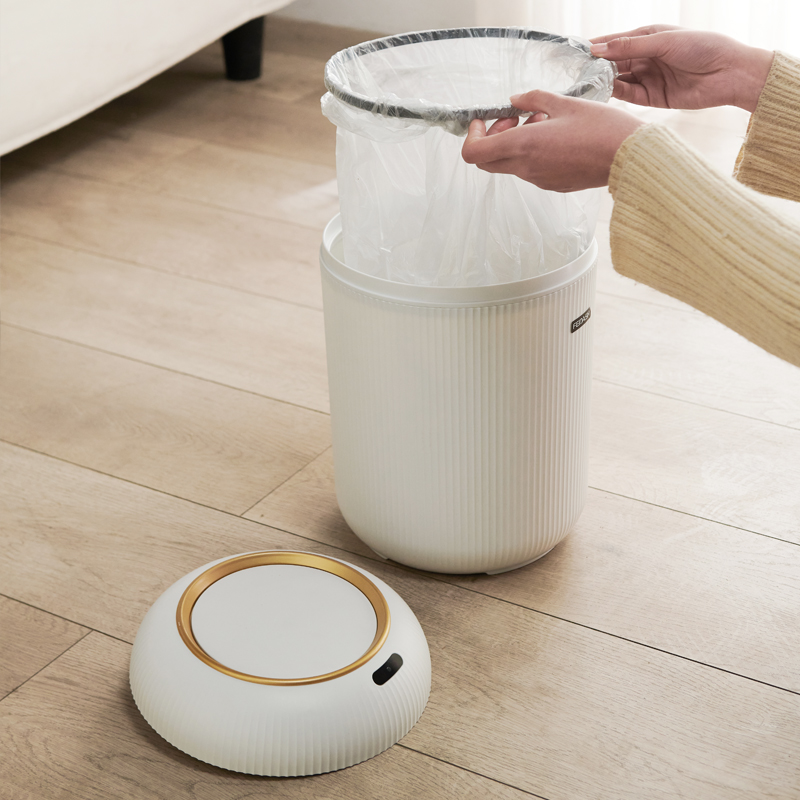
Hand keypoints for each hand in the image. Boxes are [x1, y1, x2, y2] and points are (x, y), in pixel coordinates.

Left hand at [461, 91, 643, 191]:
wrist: (629, 158)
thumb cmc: (601, 129)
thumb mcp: (564, 103)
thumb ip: (533, 100)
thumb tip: (514, 101)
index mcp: (524, 145)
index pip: (474, 153)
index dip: (472, 136)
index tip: (484, 120)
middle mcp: (526, 168)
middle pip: (487, 161)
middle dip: (491, 138)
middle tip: (512, 118)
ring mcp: (538, 180)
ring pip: (509, 164)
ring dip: (514, 143)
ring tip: (542, 121)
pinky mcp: (551, 185)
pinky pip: (529, 170)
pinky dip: (530, 153)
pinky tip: (553, 137)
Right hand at [590, 25, 773, 111]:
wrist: (729, 74)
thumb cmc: (702, 47)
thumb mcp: (664, 42)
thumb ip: (630, 48)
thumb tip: (597, 49)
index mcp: (648, 38)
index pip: (614, 42)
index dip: (595, 46)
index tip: (574, 52)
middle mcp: (645, 58)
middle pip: (613, 63)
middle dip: (595, 67)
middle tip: (574, 73)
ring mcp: (647, 78)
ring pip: (617, 80)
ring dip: (603, 81)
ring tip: (584, 85)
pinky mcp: (651, 98)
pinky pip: (628, 96)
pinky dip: (615, 94)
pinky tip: (602, 93)